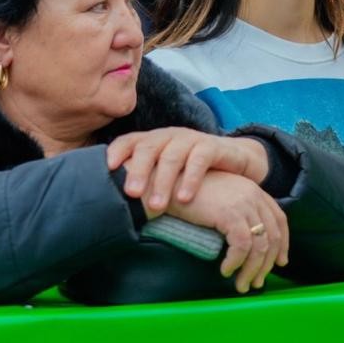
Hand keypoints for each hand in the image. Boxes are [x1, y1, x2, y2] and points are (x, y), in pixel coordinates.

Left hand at [107, 129, 269, 213]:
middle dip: (138, 170)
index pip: (131, 140)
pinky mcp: (212, 146)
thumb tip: (113, 200)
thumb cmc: (191, 170)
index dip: (119, 150)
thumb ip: (146, 178)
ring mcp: (191, 139)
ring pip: (172, 156)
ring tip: (157, 205)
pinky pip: (199, 160)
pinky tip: (185, 198)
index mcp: (154, 140)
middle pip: (149, 147)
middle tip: (132, 194)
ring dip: (163, 181)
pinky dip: (191, 179)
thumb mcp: (166, 171)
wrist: (234, 160)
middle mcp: (169, 136)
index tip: (109, 167)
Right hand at [166, 170, 288, 293]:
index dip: (282, 243)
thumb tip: (249, 243)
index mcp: (253, 189)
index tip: (279, 262)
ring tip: (240, 285)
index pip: (279, 219)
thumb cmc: (188, 194)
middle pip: (272, 235)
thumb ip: (237, 213)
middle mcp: (253, 194)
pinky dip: (236, 262)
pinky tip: (226, 270)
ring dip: (251, 270)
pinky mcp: (229, 213)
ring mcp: (243, 202)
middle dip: (267, 264)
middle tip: (256, 283)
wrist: (166, 184)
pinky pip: (242, 246)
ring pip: (259, 245)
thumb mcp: (220, 200)